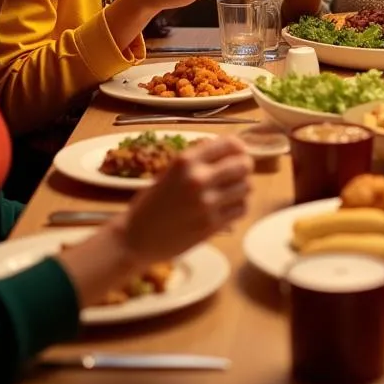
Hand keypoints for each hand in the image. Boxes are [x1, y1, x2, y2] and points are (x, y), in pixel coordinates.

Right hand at [119, 136, 250, 260]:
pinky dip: (238, 207)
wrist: (136, 238)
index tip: (238, 154)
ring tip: (230, 192)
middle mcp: (198, 178)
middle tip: (237, 174)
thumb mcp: (171, 172)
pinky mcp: (211, 224)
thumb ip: (199, 160)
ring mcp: (206, 203)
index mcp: (186, 161)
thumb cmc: (152, 203)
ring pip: (247, 187)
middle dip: (244, 167)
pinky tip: (227, 208)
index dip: (239, 148)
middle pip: (244, 164)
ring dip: (241, 188)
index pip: (230, 144)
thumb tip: (231, 151)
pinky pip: (241, 208)